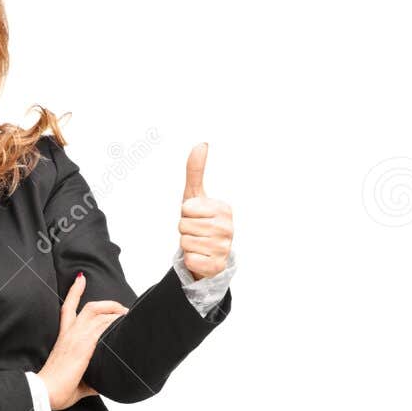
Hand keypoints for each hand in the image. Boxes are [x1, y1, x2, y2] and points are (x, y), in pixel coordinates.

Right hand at [37, 274, 127, 410]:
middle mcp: (70, 334)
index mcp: (64, 338)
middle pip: (90, 307)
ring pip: (99, 313)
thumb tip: (101, 383)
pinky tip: (124, 325)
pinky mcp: (84, 345)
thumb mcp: (75, 381)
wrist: (45, 393)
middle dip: (109, 304)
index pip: (67, 309)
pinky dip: (115, 323)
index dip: (74, 292)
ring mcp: (77, 337)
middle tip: (122, 309)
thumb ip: (89, 379)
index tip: (80, 279)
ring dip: (116, 312)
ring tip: (128, 317)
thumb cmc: (56, 390)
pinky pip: (103, 326)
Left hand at [179, 143, 233, 278]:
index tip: (196, 217)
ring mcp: (224, 248)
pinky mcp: (217, 266)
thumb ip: (196, 172)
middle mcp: (227, 227)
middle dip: (185, 230)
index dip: (185, 214)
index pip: (186, 208)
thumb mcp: (196, 197)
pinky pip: (190, 260)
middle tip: (196, 233)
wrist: (209, 255)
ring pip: (185, 243)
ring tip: (198, 244)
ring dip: (187, 245)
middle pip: (183, 225)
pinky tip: (201, 257)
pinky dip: (190, 260)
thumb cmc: (201, 222)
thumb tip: (201, 144)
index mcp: (224, 208)